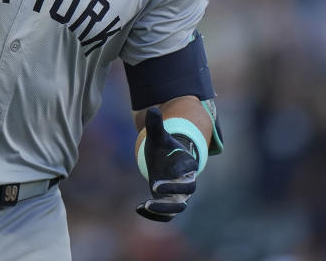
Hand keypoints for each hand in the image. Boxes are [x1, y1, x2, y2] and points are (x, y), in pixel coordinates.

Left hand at [136, 107, 198, 221]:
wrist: (165, 160)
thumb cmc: (164, 148)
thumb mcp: (158, 137)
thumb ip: (156, 126)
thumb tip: (152, 109)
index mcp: (187, 164)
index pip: (186, 172)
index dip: (175, 175)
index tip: (159, 178)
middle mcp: (186, 181)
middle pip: (187, 192)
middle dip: (172, 192)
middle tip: (154, 188)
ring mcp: (178, 195)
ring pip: (178, 207)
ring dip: (164, 209)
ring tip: (145, 206)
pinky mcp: (169, 203)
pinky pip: (167, 215)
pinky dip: (155, 216)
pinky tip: (138, 208)